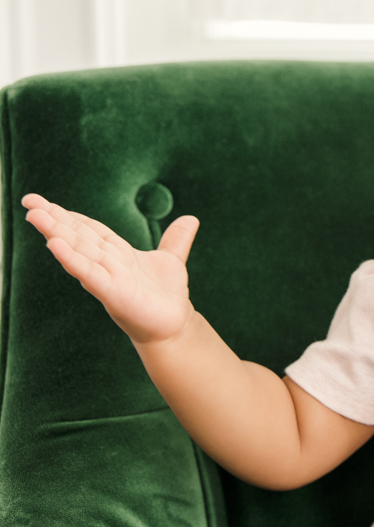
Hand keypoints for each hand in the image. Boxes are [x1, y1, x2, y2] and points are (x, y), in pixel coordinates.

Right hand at [23, 193, 200, 343]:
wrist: (174, 325)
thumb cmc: (166, 296)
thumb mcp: (172, 260)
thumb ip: (176, 240)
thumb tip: (191, 219)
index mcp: (118, 253)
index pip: (89, 229)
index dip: (69, 215)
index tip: (45, 202)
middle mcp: (108, 263)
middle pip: (78, 236)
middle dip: (53, 219)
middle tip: (28, 201)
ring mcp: (108, 277)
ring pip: (78, 251)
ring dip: (57, 233)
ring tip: (34, 215)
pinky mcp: (113, 293)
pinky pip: (89, 274)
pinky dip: (73, 259)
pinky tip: (54, 245)